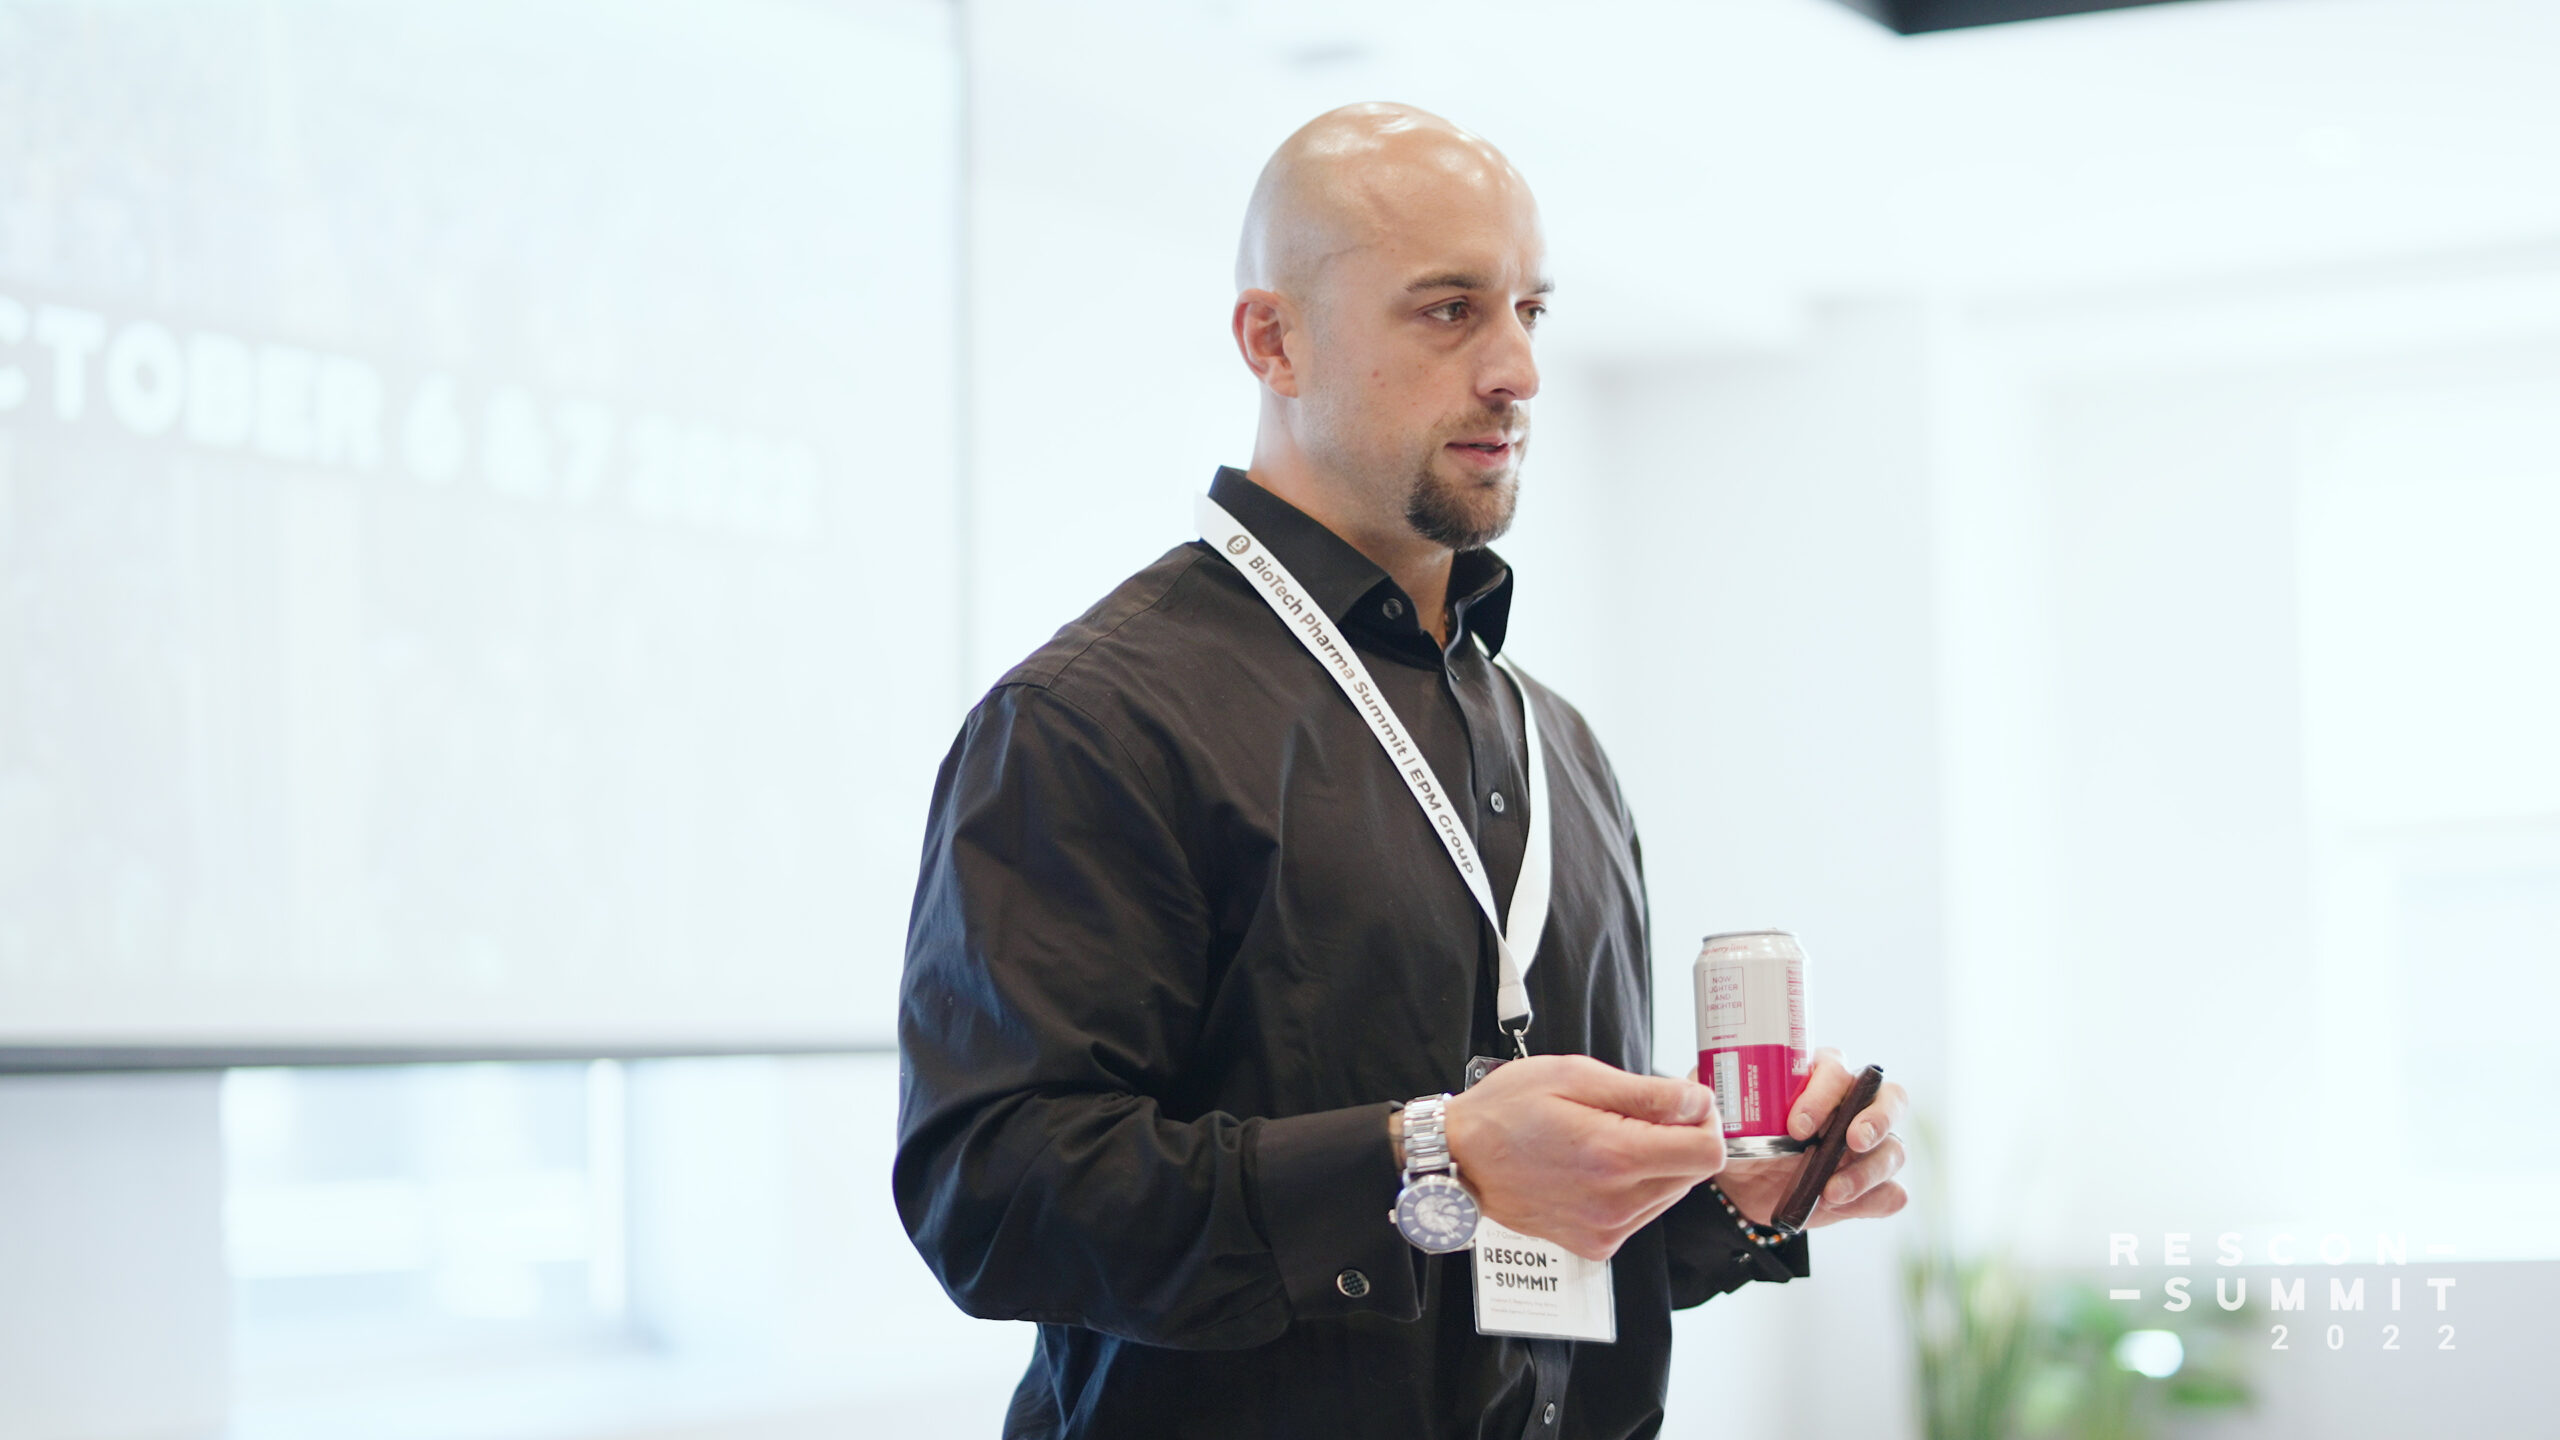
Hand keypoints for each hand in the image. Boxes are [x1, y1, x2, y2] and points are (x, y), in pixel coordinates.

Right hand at [1435, 1054, 1725, 1262]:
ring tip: (1606, 1138)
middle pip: (1693, 1173)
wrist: (1459, 1159)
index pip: (1708, 1153)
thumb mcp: (1575, 1076)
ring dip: (1655, 1163)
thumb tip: (1699, 1102)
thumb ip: (1647, 1093)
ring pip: (1670, 1193)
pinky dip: (1633, 1188)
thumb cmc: (1507, 1110)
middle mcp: (1616, 1203)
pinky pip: (1641, 1213)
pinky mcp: (1596, 1245)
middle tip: (1633, 1112)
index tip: (1681, 1103)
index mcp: (1614, 1156)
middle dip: (1678, 1138)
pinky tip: (1595, 1167)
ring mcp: (1606, 1230)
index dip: (1704, 1121)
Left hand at [1697, 1047, 1908, 1229]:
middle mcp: (1855, 1107)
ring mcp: (1869, 1148)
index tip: (1795, 1126)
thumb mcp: (1723, 1110)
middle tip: (1851, 1141)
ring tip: (1830, 1191)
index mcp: (1820, 1076)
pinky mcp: (1871, 1187)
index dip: (1823, 1095)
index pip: (1838, 1070)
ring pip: (1894, 1149)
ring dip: (1868, 1171)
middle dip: (1876, 1119)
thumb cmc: (1740, 1134)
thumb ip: (1716, 1090)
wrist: (1740, 1187)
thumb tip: (1703, 1086)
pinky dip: (1875, 1199)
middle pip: (1891, 1098)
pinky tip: (1844, 1205)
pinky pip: (1893, 1192)